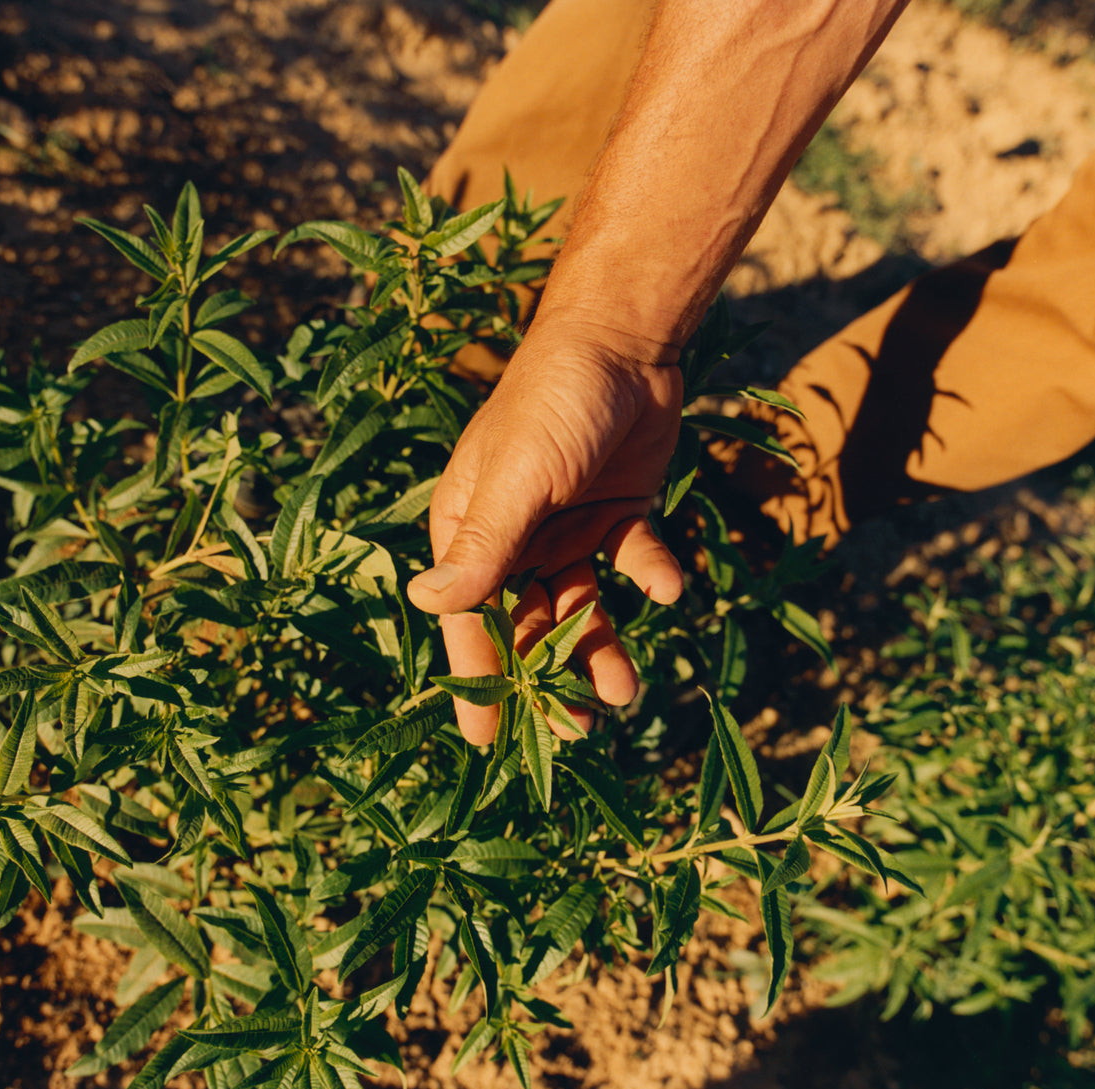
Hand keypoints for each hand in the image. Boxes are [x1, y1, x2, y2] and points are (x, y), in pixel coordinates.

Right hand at [406, 311, 684, 744]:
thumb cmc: (554, 399)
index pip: (469, 619)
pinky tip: (668, 589)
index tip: (485, 741)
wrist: (623, 341)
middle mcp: (515, 537)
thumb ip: (483, 541)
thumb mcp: (518, 473)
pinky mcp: (619, 515)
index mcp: (472, 529)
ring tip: (626, 691)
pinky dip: (649, 578)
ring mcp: (567, 529)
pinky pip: (631, 562)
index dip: (478, 679)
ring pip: (581, 607)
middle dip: (549, 676)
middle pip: (528, 624)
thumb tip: (425, 605)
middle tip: (577, 729)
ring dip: (601, 646)